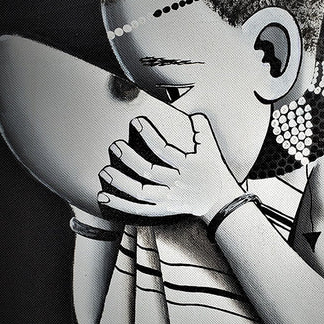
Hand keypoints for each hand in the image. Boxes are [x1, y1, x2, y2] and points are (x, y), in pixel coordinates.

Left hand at [97, 113, 241, 222]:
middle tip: (115, 146)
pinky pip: (138, 209)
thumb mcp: (211, 149)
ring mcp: (168, 199)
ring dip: (121, 182)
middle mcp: (177, 184)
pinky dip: (120, 204)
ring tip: (105, 171)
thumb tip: (192, 114)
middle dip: (129, 158)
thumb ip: (201, 130)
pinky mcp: (162, 209)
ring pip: (141, 193)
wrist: (220, 202)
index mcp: (188, 167)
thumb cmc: (214, 173)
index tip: (136, 122)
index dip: (149, 136)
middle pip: (149, 172)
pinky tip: (103, 196)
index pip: (165, 151)